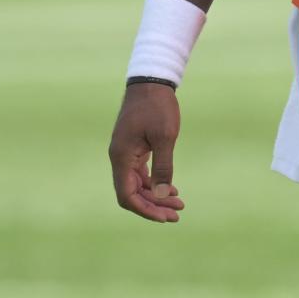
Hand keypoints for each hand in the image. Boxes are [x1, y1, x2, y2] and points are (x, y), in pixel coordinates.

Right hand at [108, 83, 184, 222]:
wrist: (151, 81)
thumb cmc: (158, 106)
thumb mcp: (165, 137)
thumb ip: (163, 167)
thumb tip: (160, 196)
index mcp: (121, 157)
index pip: (126, 195)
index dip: (145, 210)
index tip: (165, 216)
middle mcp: (119, 158)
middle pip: (132, 193)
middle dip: (154, 206)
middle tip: (178, 213)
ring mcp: (125, 153)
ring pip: (137, 184)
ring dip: (156, 196)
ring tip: (179, 204)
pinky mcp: (134, 148)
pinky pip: (141, 173)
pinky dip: (154, 183)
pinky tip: (171, 189)